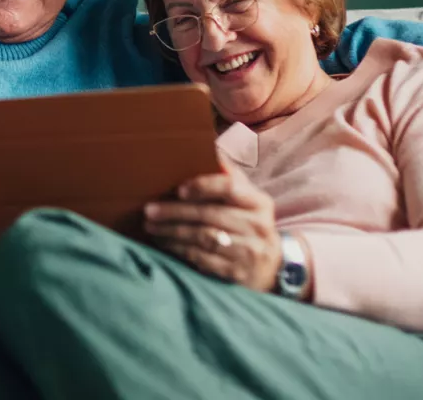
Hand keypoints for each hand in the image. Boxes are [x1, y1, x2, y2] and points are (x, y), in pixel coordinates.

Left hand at [143, 161, 280, 291]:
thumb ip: (230, 178)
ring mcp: (248, 251)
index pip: (230, 188)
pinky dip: (180, 250)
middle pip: (210, 215)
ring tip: (151, 227)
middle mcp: (256, 226)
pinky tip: (165, 244)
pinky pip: (202, 259)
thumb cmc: (250, 224)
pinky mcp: (236, 272)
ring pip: (203, 238)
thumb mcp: (248, 200)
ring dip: (172, 232)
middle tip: (149, 210)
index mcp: (258, 202)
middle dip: (175, 212)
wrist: (273, 266)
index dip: (203, 186)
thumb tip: (210, 150)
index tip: (179, 189)